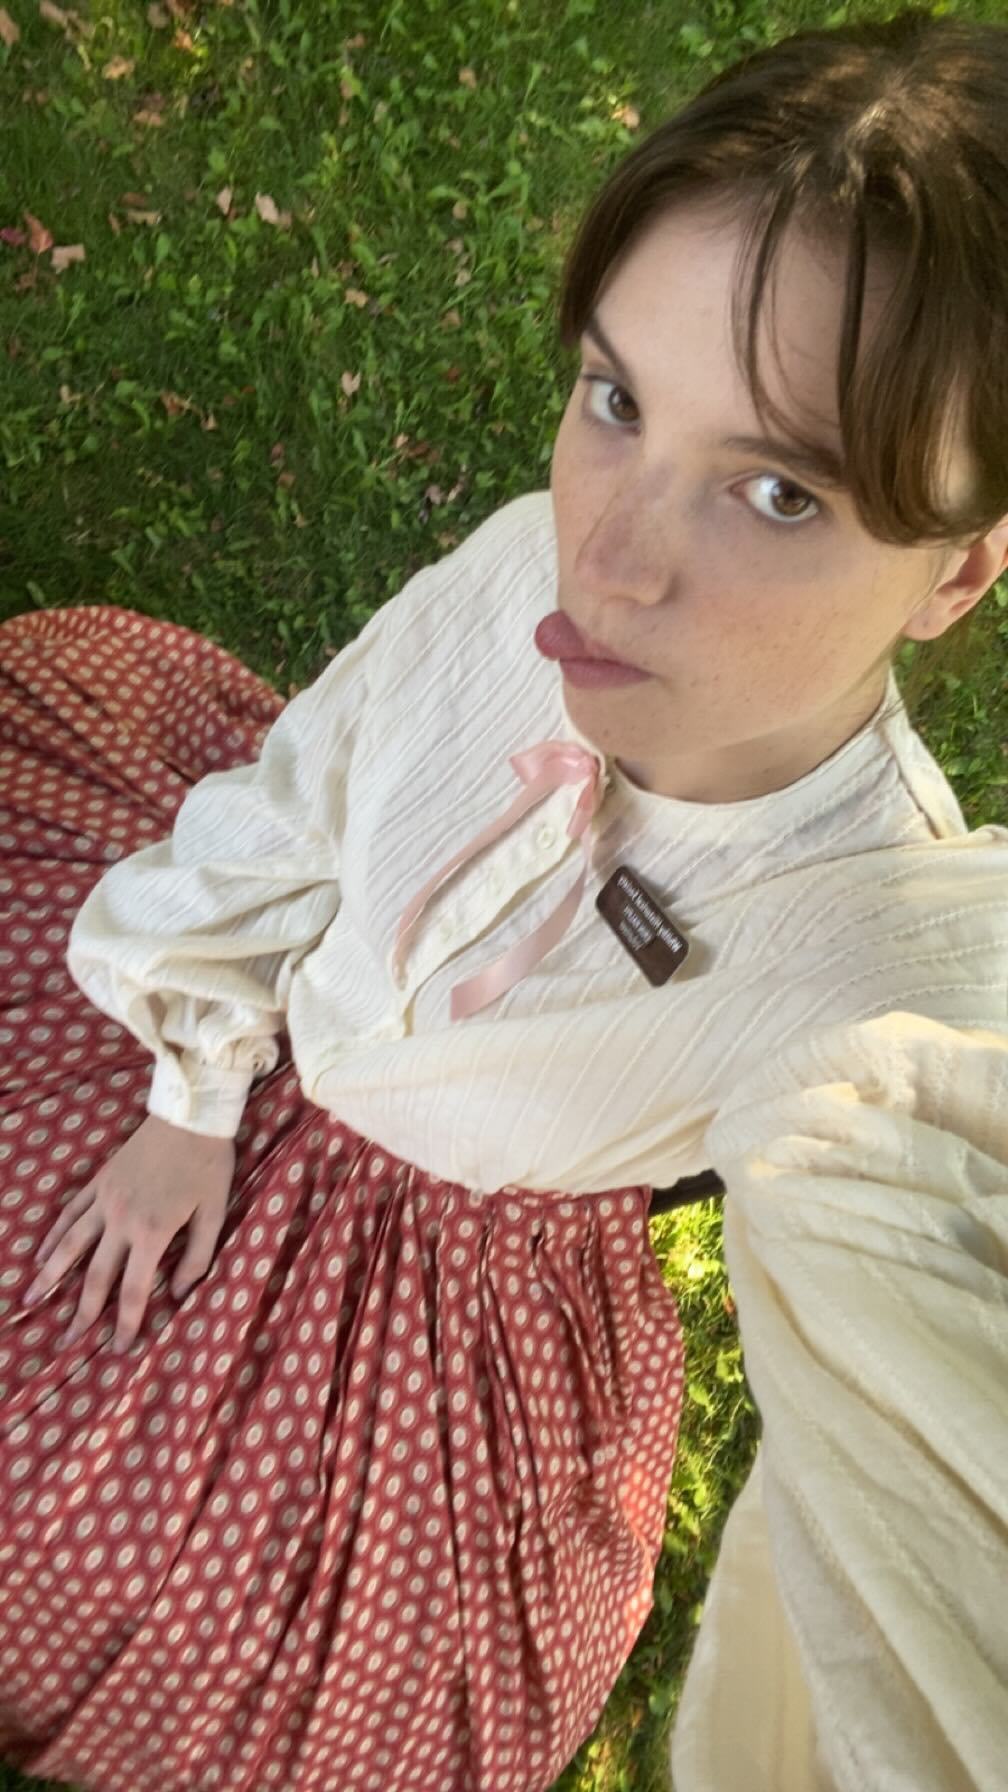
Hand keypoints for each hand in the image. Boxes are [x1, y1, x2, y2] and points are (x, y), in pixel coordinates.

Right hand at [21, 1112, 236, 1352]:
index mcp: (153, 1232)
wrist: (190, 1115)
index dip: (126, 1323)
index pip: (134, 1290)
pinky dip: (53, 1235)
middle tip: (69, 1342)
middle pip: (95, 1276)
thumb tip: (178, 1294)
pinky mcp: (99, 1181)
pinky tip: (41, 1253)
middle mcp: (121, 1220)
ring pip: (70, 1245)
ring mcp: (105, 1199)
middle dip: (82, 1313)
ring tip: (32, 1301)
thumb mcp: (215, 1213)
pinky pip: (70, 1213)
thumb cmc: (209, 1164)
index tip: (119, 1348)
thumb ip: (197, 1257)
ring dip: (49, 1276)